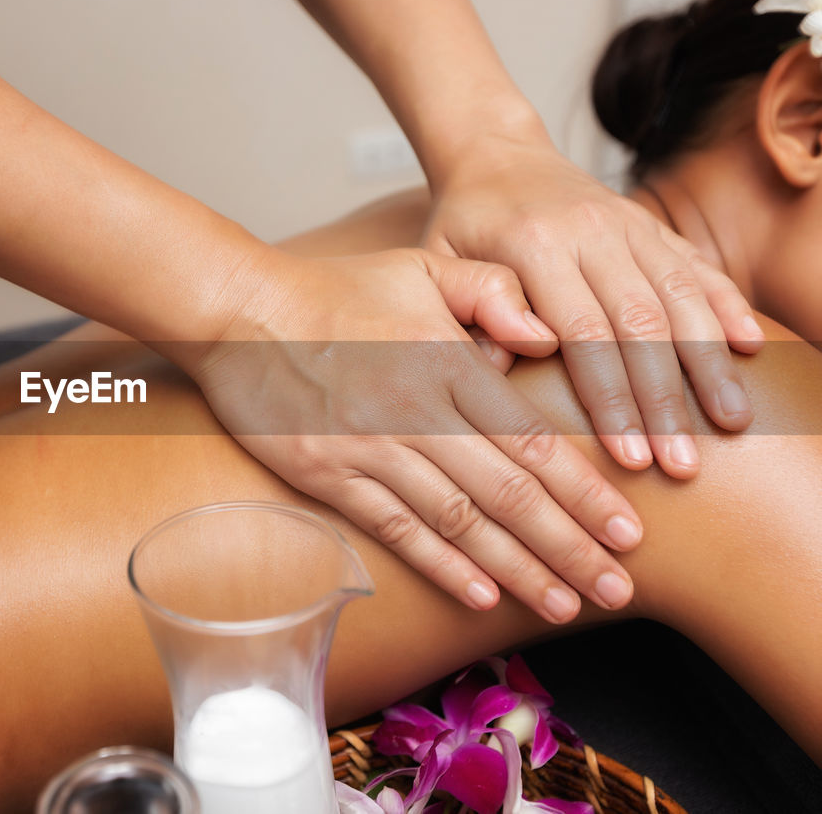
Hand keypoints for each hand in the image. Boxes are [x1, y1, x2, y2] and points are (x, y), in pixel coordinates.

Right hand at [186, 248, 642, 622]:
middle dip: (570, 546)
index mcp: (447, 363)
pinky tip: (483, 594)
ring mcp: (368, 450)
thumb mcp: (422, 266)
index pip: (532, 442)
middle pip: (507, 493)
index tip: (630, 531)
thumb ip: (493, 294)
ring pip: (458, 521)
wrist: (238, 310)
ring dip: (518, 567)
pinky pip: (395, 528)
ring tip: (566, 603)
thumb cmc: (335, 289)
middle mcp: (415, 413)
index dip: (586, 493)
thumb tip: (549, 338)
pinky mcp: (327, 476)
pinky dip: (442, 564)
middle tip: (616, 588)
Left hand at [425, 134, 764, 477]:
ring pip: (680, 297)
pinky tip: (749, 348)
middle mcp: (589, 231)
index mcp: (533, 246)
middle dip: (666, 400)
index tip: (630, 457)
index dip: (611, 399)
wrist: (494, 155)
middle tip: (683, 464)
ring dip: (709, 365)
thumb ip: (469, 312)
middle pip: (641, 325)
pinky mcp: (650, 223)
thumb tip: (508, 364)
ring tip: (731, 424)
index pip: (582, 334)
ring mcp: (627, 224)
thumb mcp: (438, 264)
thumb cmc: (460, 227)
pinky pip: (696, 265)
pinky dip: (728, 305)